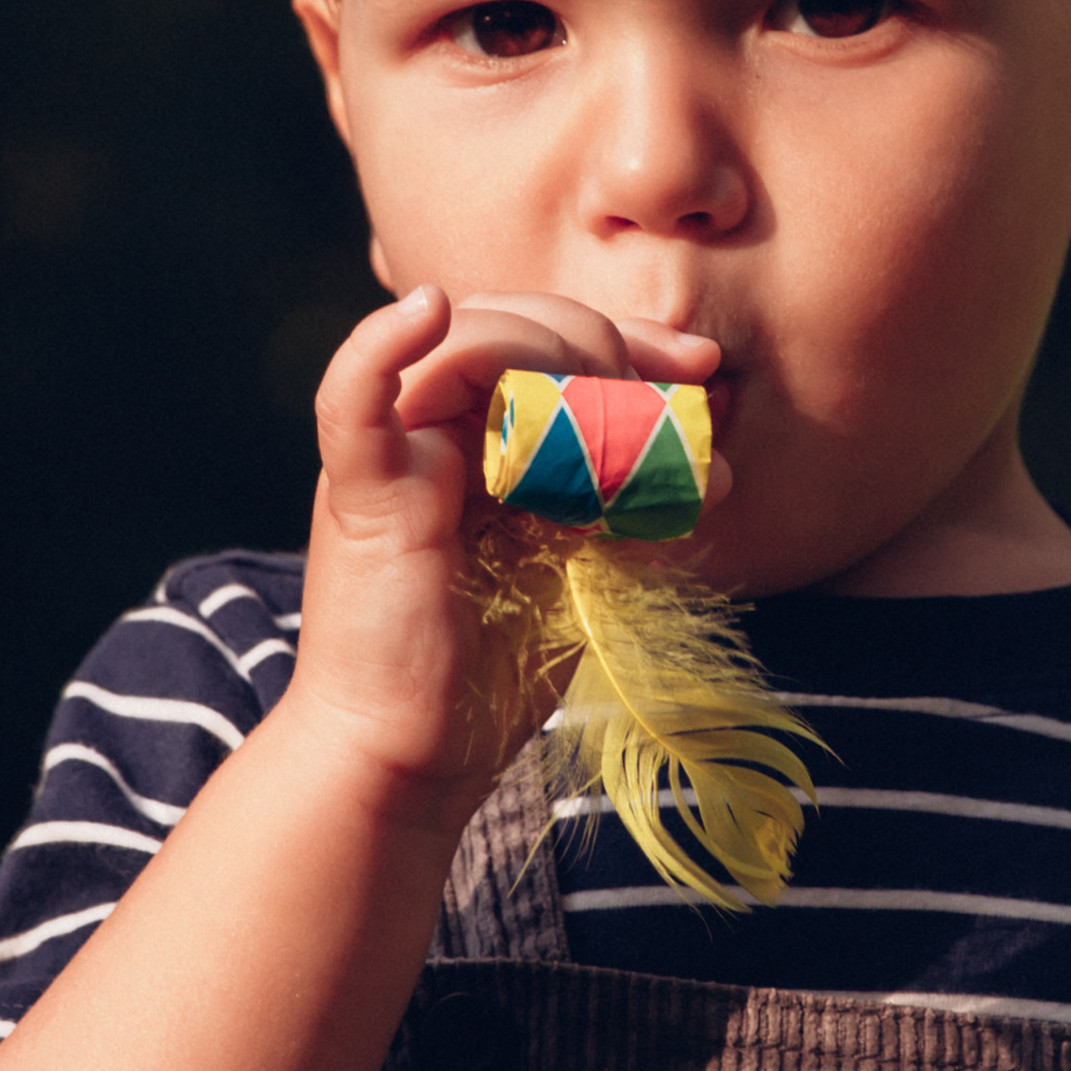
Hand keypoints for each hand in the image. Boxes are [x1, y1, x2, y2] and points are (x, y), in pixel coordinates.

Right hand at [289, 286, 721, 816]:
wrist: (414, 758)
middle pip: (519, 325)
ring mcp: (395, 451)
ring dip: (557, 362)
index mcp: (485, 438)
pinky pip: (353, 395)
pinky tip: (426, 312)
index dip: (632, 339)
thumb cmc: (491, 673)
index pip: (556, 342)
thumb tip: (717, 466)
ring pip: (469, 345)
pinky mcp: (361, 489)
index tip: (701, 362)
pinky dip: (382, 346)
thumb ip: (635, 510)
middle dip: (608, 351)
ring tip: (612, 423)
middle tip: (664, 412)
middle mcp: (434, 429)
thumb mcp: (590, 571)